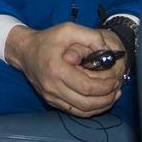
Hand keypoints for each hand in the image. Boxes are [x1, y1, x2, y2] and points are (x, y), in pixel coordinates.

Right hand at [5, 23, 123, 116]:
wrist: (24, 51)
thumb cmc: (47, 40)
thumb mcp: (68, 29)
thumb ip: (90, 37)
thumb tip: (106, 51)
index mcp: (56, 69)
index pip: (86, 87)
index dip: (105, 87)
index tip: (114, 80)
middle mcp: (52, 86)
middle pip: (86, 103)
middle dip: (107, 98)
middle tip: (116, 89)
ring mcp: (51, 96)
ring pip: (82, 111)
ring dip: (101, 106)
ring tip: (112, 96)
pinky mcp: (51, 101)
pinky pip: (74, 111)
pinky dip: (90, 109)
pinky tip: (99, 101)